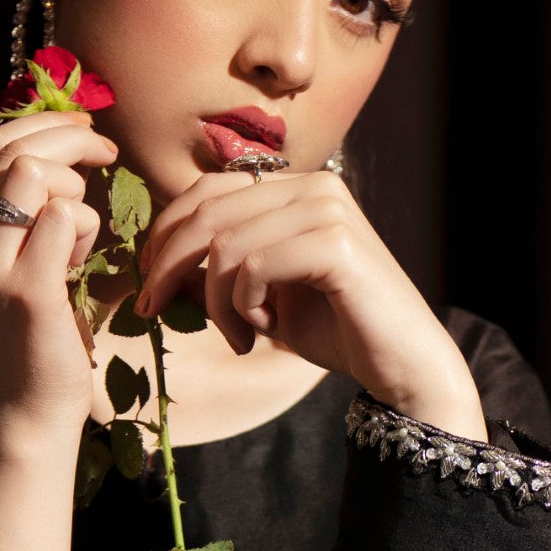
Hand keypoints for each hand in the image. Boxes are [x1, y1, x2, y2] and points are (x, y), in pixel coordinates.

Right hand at [0, 109, 116, 448]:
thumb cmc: (22, 333)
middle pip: (16, 149)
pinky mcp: (27, 289)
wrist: (21, 411)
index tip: (81, 126)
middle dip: (72, 141)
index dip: (43, 123)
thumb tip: (53, 142)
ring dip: (75, 192)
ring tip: (78, 235)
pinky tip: (77, 264)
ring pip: (38, 175)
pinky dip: (86, 229)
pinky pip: (67, 217)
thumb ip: (9, 206)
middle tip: (106, 154)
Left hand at [135, 167, 485, 437]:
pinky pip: (256, 266)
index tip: (148, 280)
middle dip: (168, 264)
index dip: (166, 232)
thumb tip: (163, 267)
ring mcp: (328, 210)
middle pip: (207, 211)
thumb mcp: (262, 300)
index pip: (208, 189)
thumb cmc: (336, 330)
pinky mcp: (337, 244)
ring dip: (215, 301)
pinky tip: (260, 332)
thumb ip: (219, 275)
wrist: (401, 363)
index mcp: (295, 189)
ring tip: (236, 337)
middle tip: (155, 309)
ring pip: (226, 244)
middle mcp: (313, 187)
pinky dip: (243, 306)